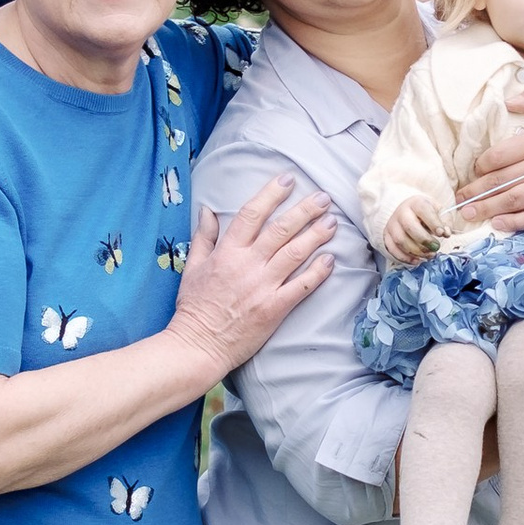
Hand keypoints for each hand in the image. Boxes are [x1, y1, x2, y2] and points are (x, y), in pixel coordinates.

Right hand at [174, 178, 334, 373]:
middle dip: (304, 210)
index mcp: (226, 252)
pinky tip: (331, 259)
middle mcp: (247, 265)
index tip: (288, 179)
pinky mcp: (274, 308)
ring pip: (295, 253)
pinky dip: (317, 272)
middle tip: (324, 197)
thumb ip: (204, 237)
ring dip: (316, 235)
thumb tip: (207, 210)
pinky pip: (301, 286)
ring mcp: (262, 286)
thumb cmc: (194, 307)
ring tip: (332, 221)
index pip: (252, 214)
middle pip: (281, 229)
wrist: (198, 345)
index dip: (271, 194)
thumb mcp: (192, 267)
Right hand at [378, 194, 449, 266]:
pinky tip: (417, 260)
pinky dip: (405, 258)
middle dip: (425, 240)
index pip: (423, 210)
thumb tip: (447, 233)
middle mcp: (402, 212)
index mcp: (416, 203)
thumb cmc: (426, 213)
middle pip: (410, 227)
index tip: (442, 233)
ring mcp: (392, 224)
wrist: (407, 211)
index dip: (434, 223)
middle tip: (436, 247)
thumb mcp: (439, 211)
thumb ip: (446, 221)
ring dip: (416, 251)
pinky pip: (392, 249)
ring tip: (429, 255)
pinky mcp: (387, 235)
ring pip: (401, 240)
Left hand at [459, 93, 523, 231]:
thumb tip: (509, 100)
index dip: (483, 164)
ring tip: (468, 214)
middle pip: (503, 180)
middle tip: (458, 199)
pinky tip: (499, 224)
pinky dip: (516, 222)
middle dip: (477, 190)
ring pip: (515, 200)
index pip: (502, 154)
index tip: (473, 170)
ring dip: (488, 208)